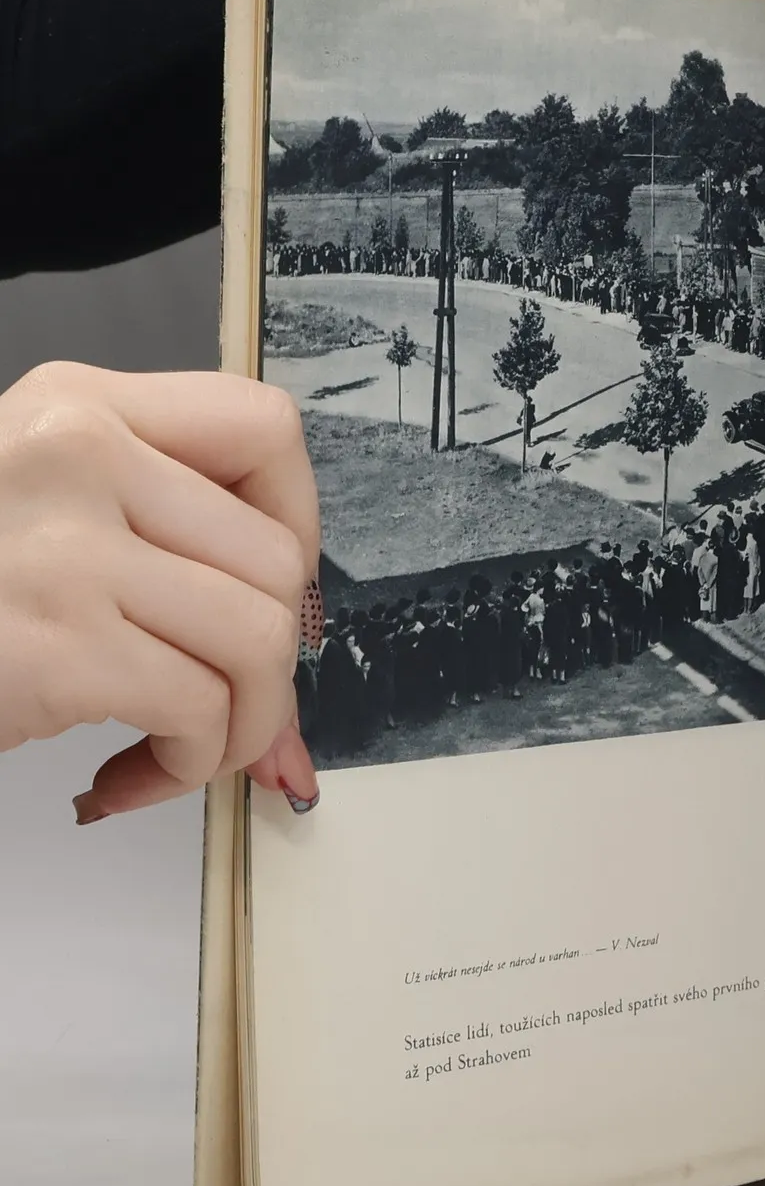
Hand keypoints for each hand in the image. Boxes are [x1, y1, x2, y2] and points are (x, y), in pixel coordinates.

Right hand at [0, 363, 321, 820]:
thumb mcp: (46, 520)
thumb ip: (165, 546)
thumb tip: (296, 651)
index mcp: (76, 405)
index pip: (266, 428)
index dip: (297, 523)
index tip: (268, 592)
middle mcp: (74, 452)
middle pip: (277, 561)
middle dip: (272, 663)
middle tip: (216, 709)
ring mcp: (63, 546)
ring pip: (260, 640)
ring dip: (242, 726)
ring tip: (182, 750)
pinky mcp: (56, 643)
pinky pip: (201, 711)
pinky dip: (185, 767)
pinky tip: (122, 779)